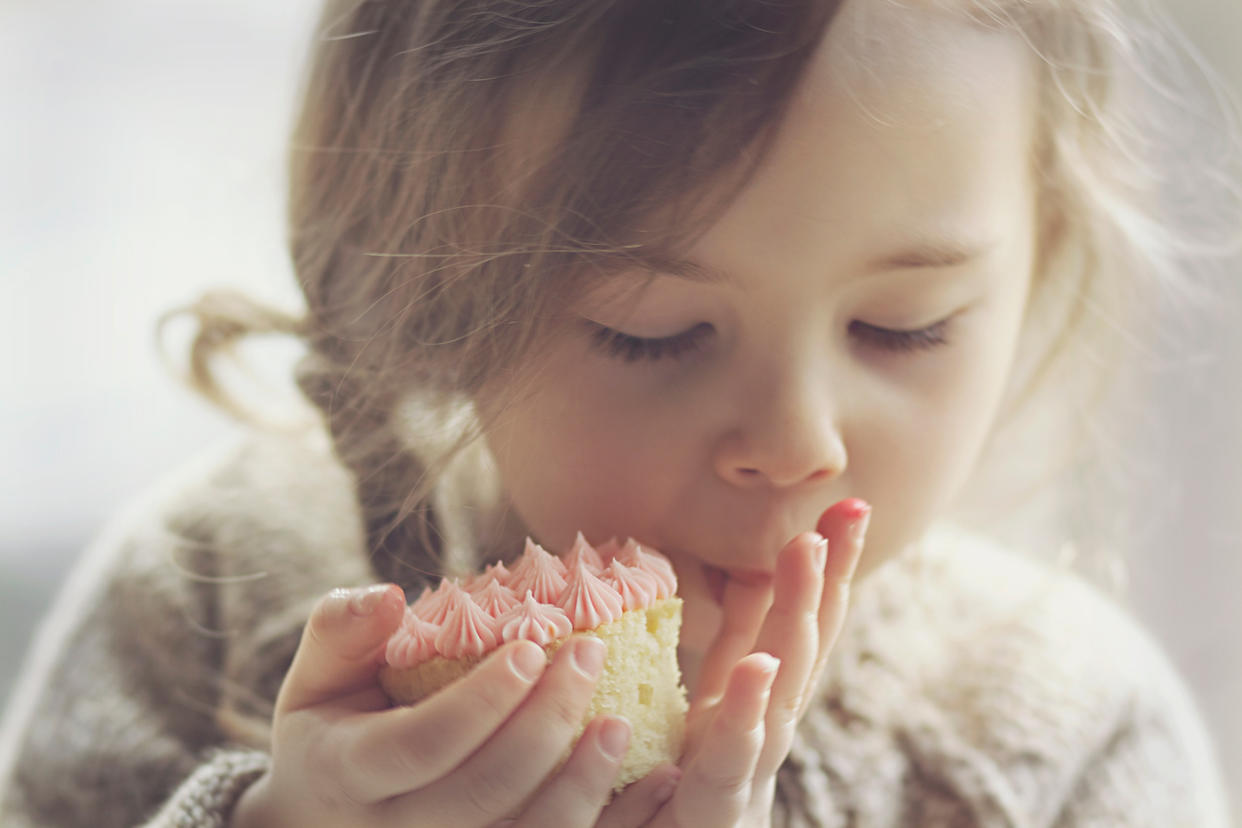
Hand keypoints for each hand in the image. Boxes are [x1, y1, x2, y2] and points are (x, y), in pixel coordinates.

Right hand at [231, 584, 676, 827]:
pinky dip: (612, 823)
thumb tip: (389, 596)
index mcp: (350, 772)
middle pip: (482, 791)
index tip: (533, 646)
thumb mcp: (319, 676)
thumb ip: (342, 631)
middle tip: (590, 656)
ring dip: (583, 783)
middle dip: (544, 723)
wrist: (324, 817)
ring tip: (623, 723)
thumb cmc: (332, 727)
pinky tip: (655, 781)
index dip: (483, 700)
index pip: (422, 743)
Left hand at [649, 498, 869, 826]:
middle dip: (828, 578)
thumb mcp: (701, 709)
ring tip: (807, 551)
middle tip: (850, 510)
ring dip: (796, 618)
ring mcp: (747, 771)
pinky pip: (731, 758)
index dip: (823, 570)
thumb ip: (729, 647)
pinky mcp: (715, 811)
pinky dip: (747, 711)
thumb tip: (752, 572)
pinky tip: (760, 665)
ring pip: (782, 689)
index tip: (847, 509)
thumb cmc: (675, 798)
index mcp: (752, 704)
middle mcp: (761, 732)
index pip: (795, 625)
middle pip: (804, 646)